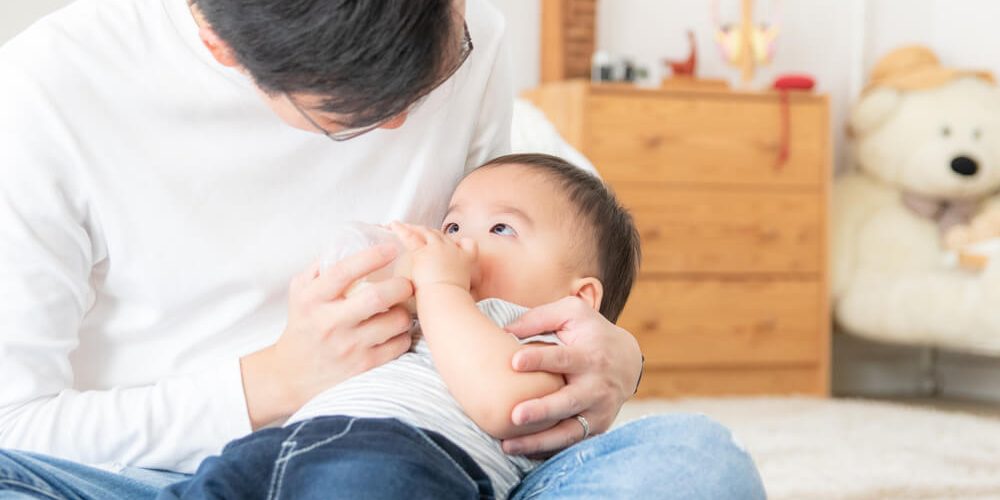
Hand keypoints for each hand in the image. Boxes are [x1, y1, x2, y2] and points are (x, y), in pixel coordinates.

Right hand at [241, 244, 414, 428]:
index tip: (392, 248)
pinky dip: (404, 334)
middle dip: (401, 285)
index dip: (372, 256)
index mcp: (312, 299)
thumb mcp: (300, 291)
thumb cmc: (303, 324)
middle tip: (408, 282)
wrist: (293, 374)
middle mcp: (330, 322)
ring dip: (406, 311)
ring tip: (402, 307)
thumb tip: (353, 241)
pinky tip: (396, 330)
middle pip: (377, 297)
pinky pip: (399, 344)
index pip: (344, 271)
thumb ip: (322, 266)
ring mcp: (349, 346)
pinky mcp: (364, 366)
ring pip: (395, 321)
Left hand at [389, 222, 476, 291]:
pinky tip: (393, 225)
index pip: (463, 242)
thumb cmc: (453, 299)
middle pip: (439, 235)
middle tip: (417, 231)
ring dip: (414, 228)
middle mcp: (452, 249)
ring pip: (425, 233)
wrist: (447, 300)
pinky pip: (410, 237)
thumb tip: (451, 288)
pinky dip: (401, 230)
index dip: (453, 241)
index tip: (446, 242)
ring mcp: (438, 248)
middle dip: (428, 232)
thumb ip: (458, 281)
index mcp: (465, 258)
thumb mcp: (464, 288)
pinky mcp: (423, 252)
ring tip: (404, 226)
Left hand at [500, 297, 641, 456]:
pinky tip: (522, 452)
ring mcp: (598, 410)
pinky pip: (571, 443)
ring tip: (508, 445)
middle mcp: (596, 386)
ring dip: (539, 440)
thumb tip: (504, 332)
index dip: (539, 359)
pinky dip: (547, 450)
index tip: (514, 361)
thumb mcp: (572, 313)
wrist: (627, 361)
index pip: (562, 358)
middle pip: (568, 401)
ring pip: (569, 431)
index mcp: (589, 355)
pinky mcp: (596, 428)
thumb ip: (539, 318)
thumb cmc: (590, 332)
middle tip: (515, 415)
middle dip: (542, 410)